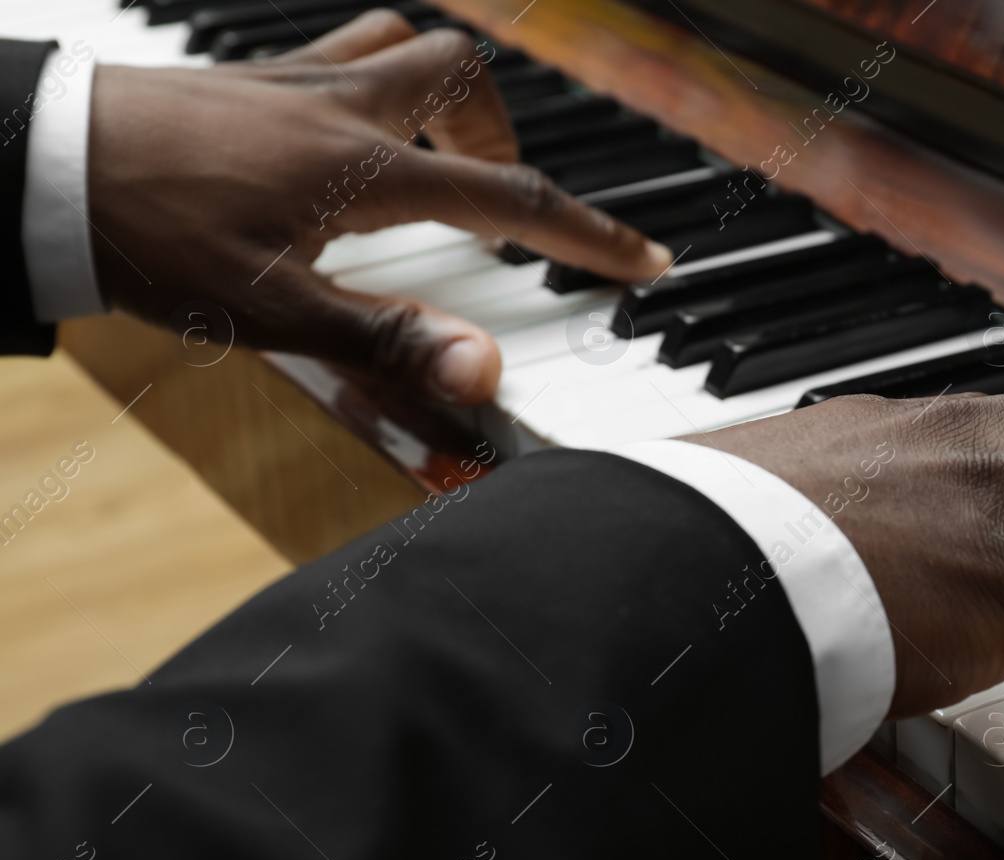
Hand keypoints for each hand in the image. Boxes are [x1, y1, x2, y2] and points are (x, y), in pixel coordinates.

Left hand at [87, 11, 670, 402]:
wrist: (35, 162)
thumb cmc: (144, 237)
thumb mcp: (270, 313)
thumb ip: (386, 342)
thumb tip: (483, 373)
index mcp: (363, 169)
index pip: (511, 199)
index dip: (590, 237)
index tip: (645, 260)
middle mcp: (341, 107)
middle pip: (465, 79)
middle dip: (506, 141)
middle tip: (501, 206)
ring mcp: (293, 80)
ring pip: (406, 44)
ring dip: (447, 96)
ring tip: (443, 163)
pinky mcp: (249, 76)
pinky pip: (343, 46)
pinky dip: (379, 78)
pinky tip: (350, 136)